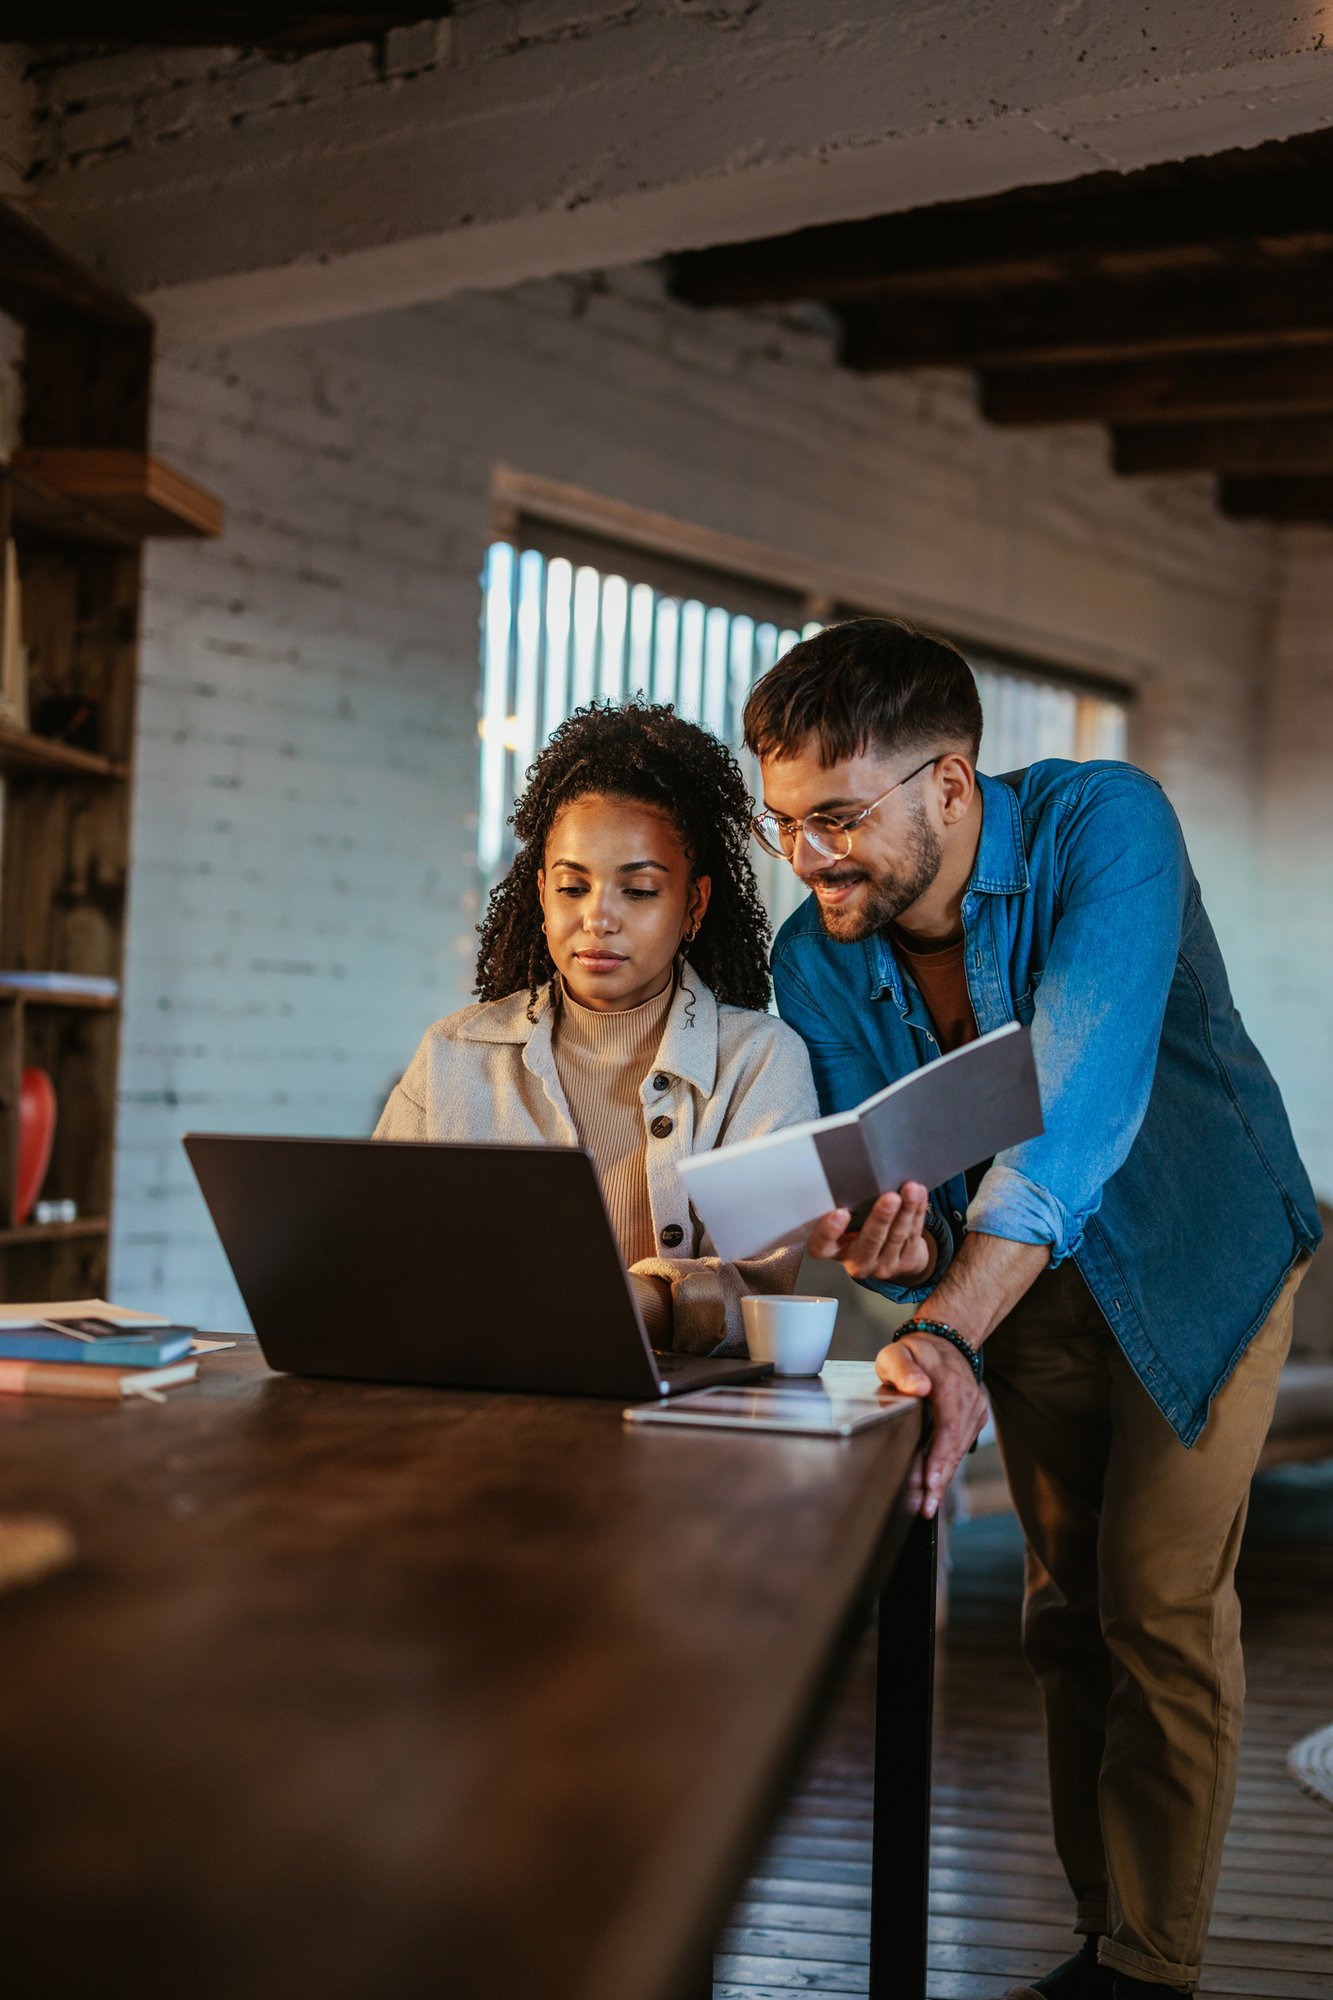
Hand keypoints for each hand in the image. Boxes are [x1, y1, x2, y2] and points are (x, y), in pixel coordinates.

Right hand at [807, 1182, 934, 1281]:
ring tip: (911, 1190)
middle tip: (890, 1198)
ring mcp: (882, 1266)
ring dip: (906, 1211)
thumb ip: (847, 1206)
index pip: (823, 1245)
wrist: (888, 1253)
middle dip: (881, 1218)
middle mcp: (856, 1261)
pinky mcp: (904, 1263)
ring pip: (896, 1236)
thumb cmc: (859, 1227)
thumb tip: (860, 1173)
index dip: (829, 1231)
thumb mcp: (846, 1221)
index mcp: (833, 1250)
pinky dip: (917, 1212)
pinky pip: (913, 1235)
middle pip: (869, 1241)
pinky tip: (919, 1195)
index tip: (840, 1213)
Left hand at [875, 1331, 987, 1518]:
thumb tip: (919, 1388)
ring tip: (928, 1503)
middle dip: (940, 1479)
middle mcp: (969, 1399)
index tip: (929, 1482)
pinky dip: (949, 1464)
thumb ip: (903, 1370)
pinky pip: (962, 1445)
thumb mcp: (897, 1354)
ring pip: (961, 1449)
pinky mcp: (975, 1419)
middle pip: (956, 1446)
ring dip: (944, 1476)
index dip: (940, 1457)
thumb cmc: (915, 1353)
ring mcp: (975, 1410)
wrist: (944, 1344)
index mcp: (950, 1384)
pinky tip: (935, 1483)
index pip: (949, 1427)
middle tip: (926, 1507)